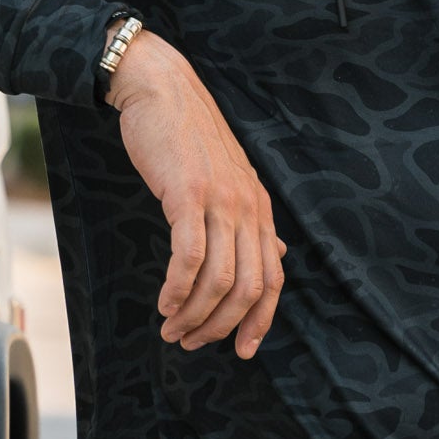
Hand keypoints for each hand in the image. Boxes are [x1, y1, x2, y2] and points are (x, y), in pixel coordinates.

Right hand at [105, 28, 286, 357]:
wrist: (162, 88)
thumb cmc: (188, 137)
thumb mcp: (230, 179)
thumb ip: (251, 220)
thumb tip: (276, 255)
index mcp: (259, 207)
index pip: (273, 278)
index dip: (261, 320)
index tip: (243, 351)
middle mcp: (247, 207)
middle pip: (248, 286)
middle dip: (221, 326)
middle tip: (190, 342)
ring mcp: (220, 199)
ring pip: (219, 277)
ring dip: (195, 314)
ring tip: (172, 329)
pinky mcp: (187, 192)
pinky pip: (189, 255)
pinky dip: (178, 288)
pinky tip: (164, 303)